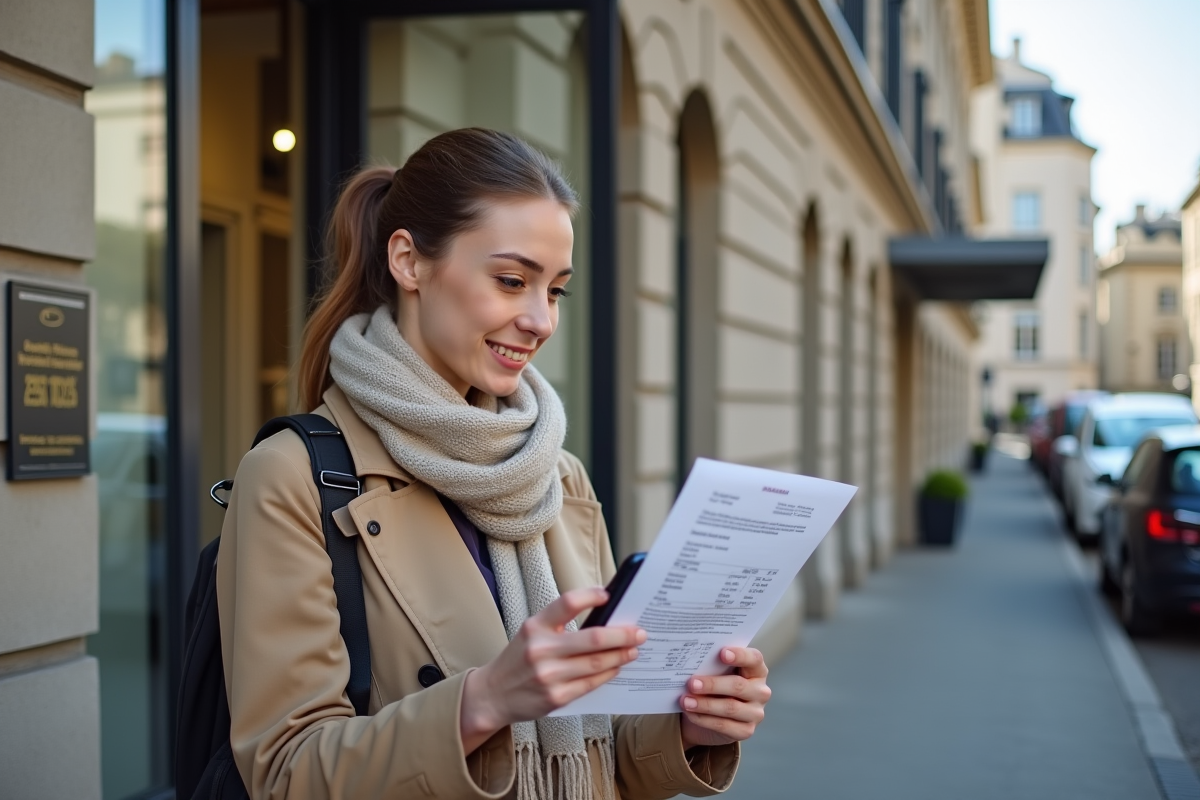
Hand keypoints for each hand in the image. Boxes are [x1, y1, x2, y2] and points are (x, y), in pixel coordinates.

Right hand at [460, 587, 644, 752]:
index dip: (591, 596)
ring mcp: (549, 675)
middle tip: (639, 632)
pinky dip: (608, 674)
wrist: (493, 694)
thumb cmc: (519, 659)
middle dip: (622, 635)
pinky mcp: (556, 697)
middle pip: (594, 638)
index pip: (568, 603)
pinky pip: (591, 683)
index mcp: (535, 626)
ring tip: (633, 650)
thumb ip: (560, 625)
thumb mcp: (531, 633)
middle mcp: (541, 649)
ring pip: (597, 663)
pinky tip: (616, 668)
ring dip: (621, 655)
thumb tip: (604, 618)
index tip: (608, 595)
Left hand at [679, 647, 770, 748]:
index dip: (740, 655)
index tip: (722, 653)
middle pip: (738, 686)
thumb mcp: (717, 673)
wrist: (713, 715)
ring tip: (685, 700)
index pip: (754, 659)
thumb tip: (692, 661)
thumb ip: (713, 665)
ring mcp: (755, 713)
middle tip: (692, 683)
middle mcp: (760, 691)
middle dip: (712, 684)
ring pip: (730, 707)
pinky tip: (690, 713)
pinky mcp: (746, 731)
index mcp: (757, 670)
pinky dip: (704, 719)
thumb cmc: (716, 686)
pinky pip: (723, 725)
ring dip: (704, 704)